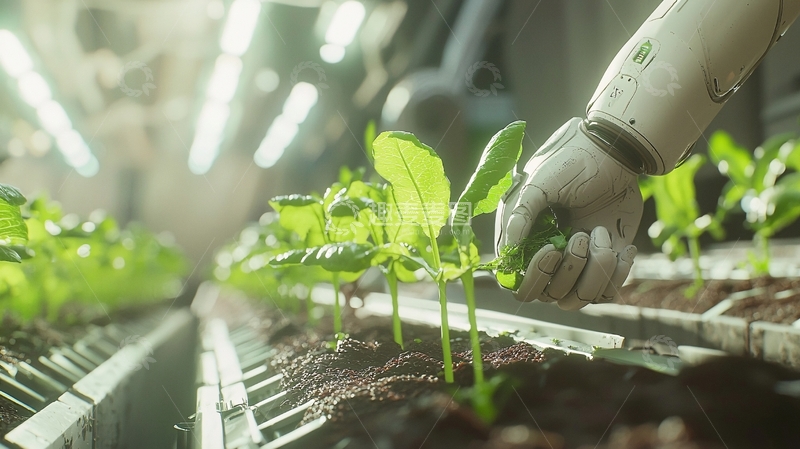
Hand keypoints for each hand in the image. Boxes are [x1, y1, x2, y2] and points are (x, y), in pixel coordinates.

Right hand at [495, 118, 642, 309]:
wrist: (614, 153)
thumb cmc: (570, 162)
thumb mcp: (538, 184)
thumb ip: (519, 216)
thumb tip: (507, 252)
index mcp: (525, 242)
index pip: (519, 285)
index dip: (535, 277)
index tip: (552, 249)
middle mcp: (549, 258)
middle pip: (551, 295)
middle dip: (569, 270)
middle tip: (580, 235)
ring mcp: (577, 263)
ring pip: (579, 298)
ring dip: (595, 270)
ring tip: (600, 234)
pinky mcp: (604, 263)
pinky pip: (607, 292)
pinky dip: (617, 273)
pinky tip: (623, 245)